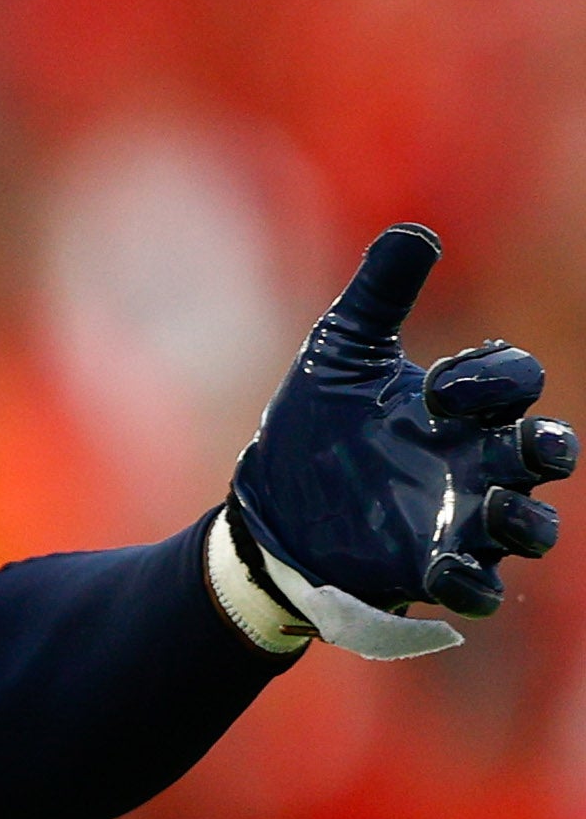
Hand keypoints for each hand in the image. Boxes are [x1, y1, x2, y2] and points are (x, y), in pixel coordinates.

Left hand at [228, 225, 576, 656]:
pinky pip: (477, 587)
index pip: (515, 384)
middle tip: (529, 440)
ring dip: (527, 520)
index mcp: (462, 408)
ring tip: (494, 505)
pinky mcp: (428, 569)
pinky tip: (446, 570)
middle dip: (549, 445)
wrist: (268, 500)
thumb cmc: (318, 425)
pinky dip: (473, 582)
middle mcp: (476, 462)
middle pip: (547, 454)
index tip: (437, 385)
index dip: (493, 379)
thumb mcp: (341, 351)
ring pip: (532, 527)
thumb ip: (380, 294)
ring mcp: (459, 519)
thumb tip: (416, 231)